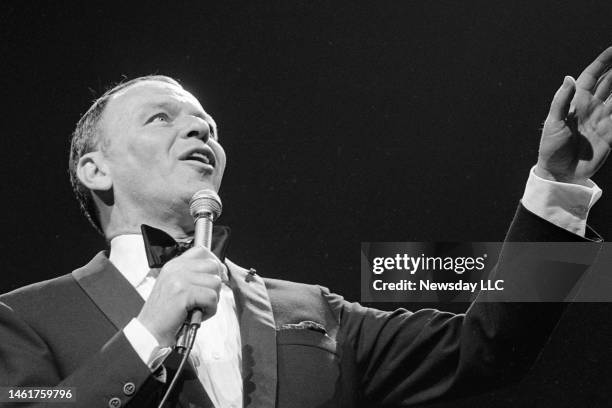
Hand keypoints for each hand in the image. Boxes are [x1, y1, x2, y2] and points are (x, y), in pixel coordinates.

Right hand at [136, 246, 223, 346]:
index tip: (218, 276)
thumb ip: (192, 276)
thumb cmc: (165, 314)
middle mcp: (175, 269)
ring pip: (215, 282)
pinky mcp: (184, 293)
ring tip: (199, 308)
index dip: (214, 262)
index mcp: (173, 265)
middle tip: (206, 299)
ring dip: (212, 300)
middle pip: (213, 265)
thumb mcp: (176, 287)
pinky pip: (212, 298)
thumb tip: (220, 272)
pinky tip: (198, 314)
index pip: (201, 251)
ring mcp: (179, 279)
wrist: (149, 331)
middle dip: (215, 284)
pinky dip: (210, 310)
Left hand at [536, 47, 611, 185]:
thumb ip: (562, 100)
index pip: (592, 76)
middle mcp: (592, 107)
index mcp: (576, 101)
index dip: (602, 62)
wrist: (559, 173)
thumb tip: (569, 78)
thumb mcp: (553, 123)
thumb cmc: (551, 147)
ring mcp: (603, 120)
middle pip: (611, 83)